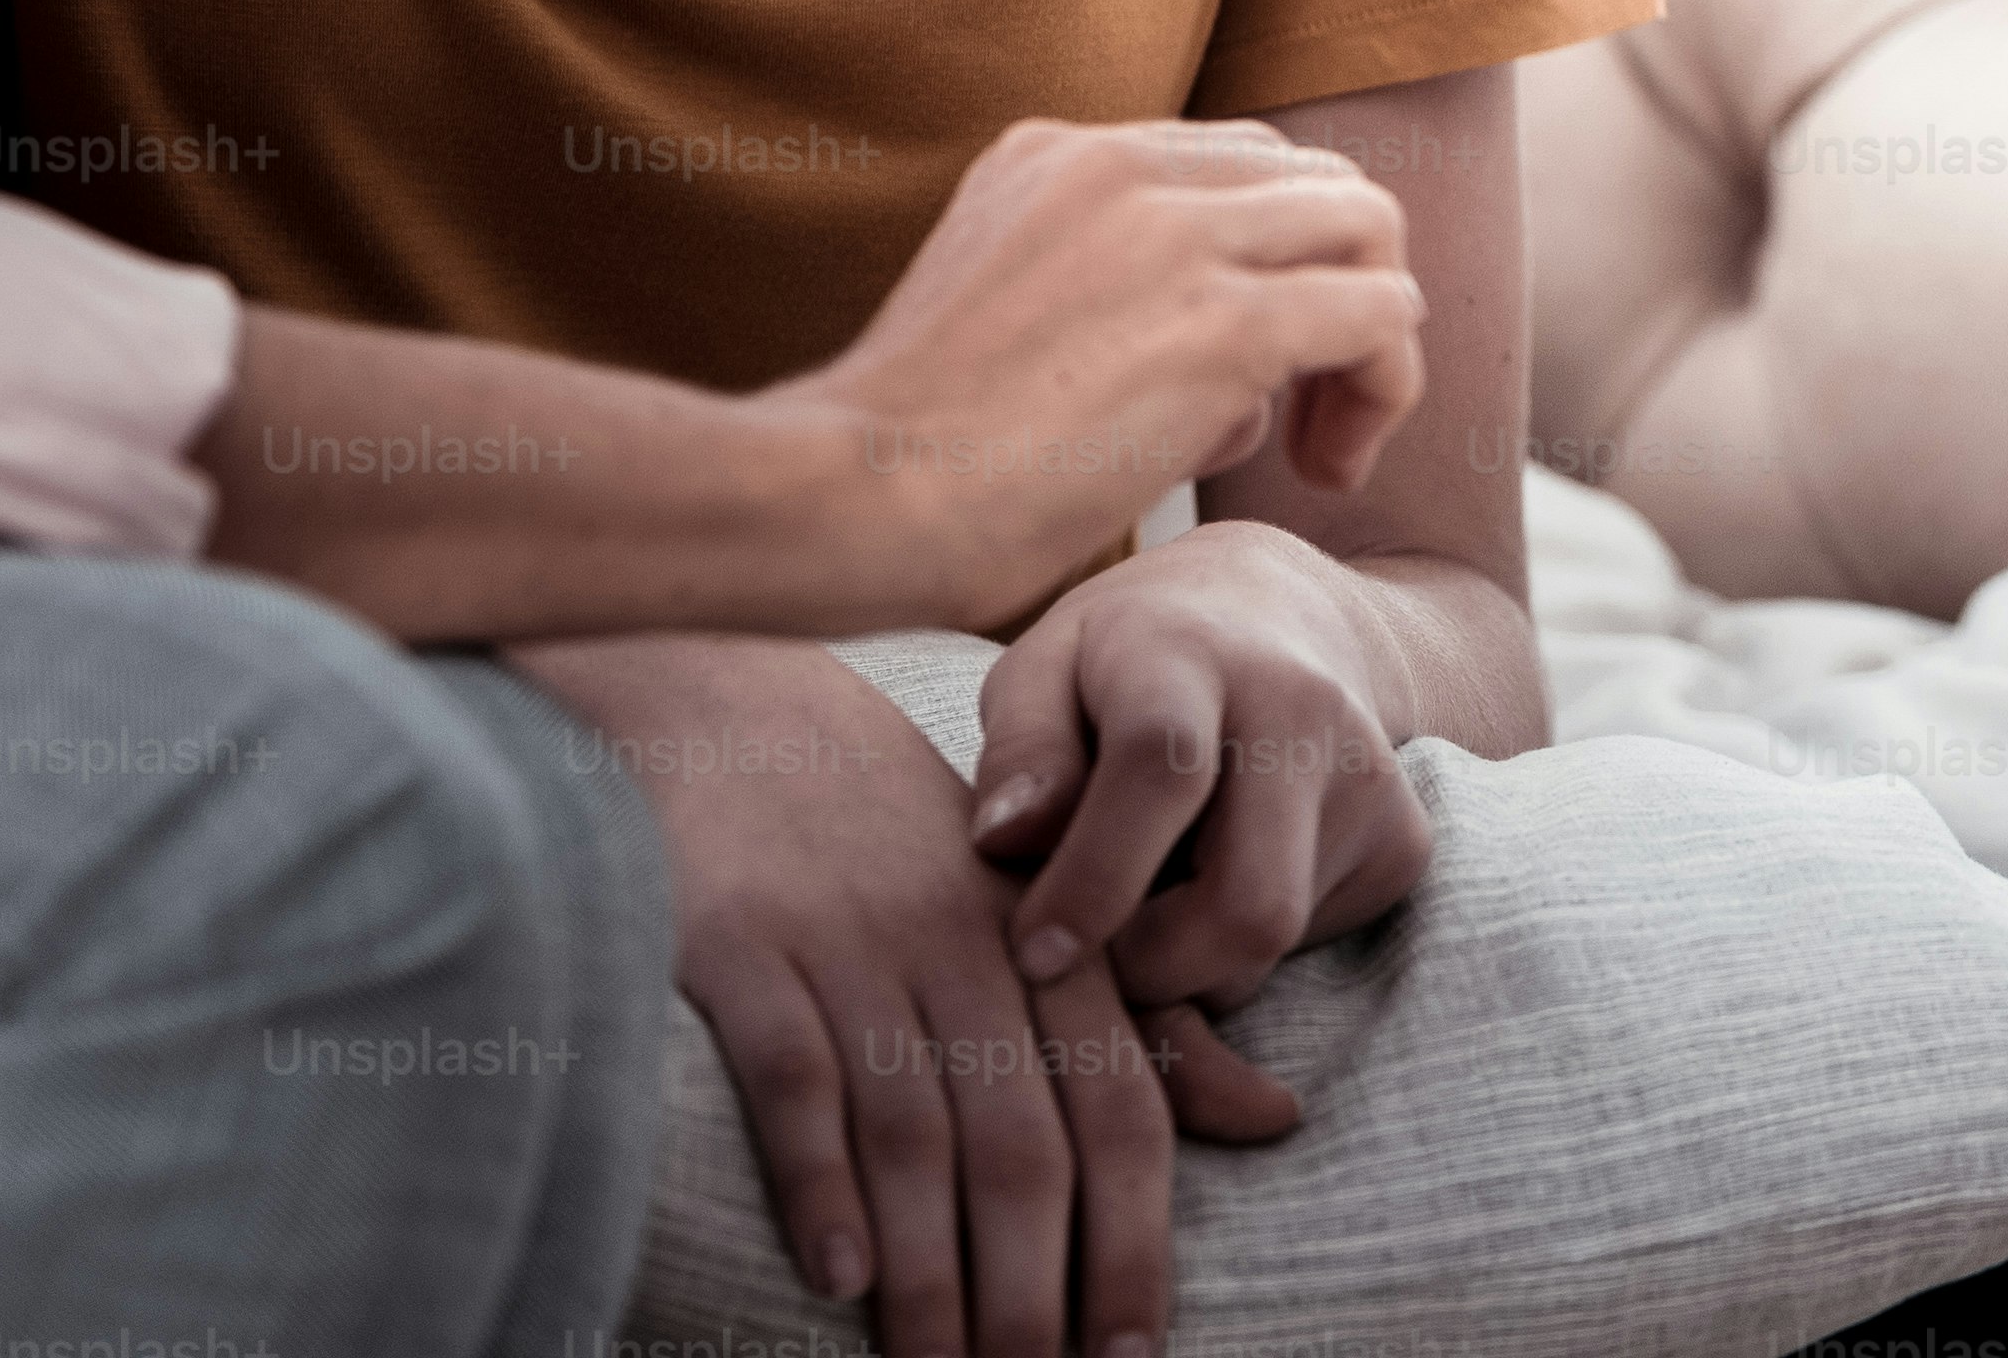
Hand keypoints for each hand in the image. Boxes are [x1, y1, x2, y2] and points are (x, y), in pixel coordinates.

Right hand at [527, 633, 1301, 1357]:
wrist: (729, 714)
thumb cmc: (895, 851)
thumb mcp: (1031, 922)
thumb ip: (1147, 1030)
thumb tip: (1279, 1119)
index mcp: (1047, 949)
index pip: (1122, 1109)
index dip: (1133, 1237)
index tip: (1132, 1354)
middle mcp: (965, 951)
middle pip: (1024, 1142)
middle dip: (1037, 1288)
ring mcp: (852, 949)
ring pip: (917, 1130)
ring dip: (934, 1271)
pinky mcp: (741, 950)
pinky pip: (795, 1075)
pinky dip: (819, 1177)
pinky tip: (840, 1275)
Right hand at [773, 120, 1427, 631]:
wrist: (842, 499)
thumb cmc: (903, 462)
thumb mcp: (1002, 320)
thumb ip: (1111, 306)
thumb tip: (1243, 386)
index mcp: (1059, 155)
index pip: (1238, 167)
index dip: (1274, 263)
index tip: (1256, 373)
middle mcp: (1123, 165)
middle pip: (1318, 184)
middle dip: (1342, 287)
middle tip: (1309, 417)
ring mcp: (1178, 235)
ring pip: (1369, 229)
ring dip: (1375, 336)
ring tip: (1326, 449)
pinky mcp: (1223, 322)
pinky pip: (1380, 312)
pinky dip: (1386, 382)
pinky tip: (1330, 464)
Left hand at [968, 522, 1438, 1008]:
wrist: (1288, 614)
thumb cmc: (1132, 654)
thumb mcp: (1047, 665)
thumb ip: (1020, 751)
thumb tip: (1006, 842)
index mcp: (1194, 653)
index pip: (1162, 768)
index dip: (1095, 877)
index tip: (1035, 952)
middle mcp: (1304, 710)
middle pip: (1249, 904)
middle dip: (1153, 970)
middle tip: (1084, 955)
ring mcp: (1371, 780)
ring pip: (1270, 944)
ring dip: (1185, 963)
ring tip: (1143, 898)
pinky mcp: (1403, 843)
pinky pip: (1304, 948)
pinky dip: (1236, 954)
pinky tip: (1209, 884)